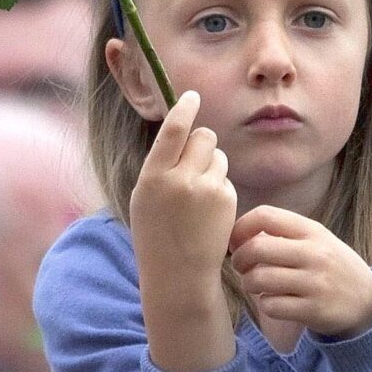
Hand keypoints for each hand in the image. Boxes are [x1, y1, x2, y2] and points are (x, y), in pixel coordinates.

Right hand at [131, 93, 237, 337]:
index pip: (174, 130)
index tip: (192, 97)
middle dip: (202, 143)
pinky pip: (226, 178)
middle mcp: (180, 180)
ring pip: (218, 156)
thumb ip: (160, 165)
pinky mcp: (227, 201)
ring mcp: (206, 190)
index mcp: (153, 177)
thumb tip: (180, 129)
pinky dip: (220, 188)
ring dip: (211, 166)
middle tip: (194, 161)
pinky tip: (209, 211)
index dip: (184, 108)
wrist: (179, 275)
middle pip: (203, 136)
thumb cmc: (156, 234)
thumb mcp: (145, 198)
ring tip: (198, 196)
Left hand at [230, 207, 371, 340]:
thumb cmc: (333, 268)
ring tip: (256, 286)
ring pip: (259, 279)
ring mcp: (314, 283)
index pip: (265, 215)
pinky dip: (265, 304)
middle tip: (242, 267)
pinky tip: (274, 302)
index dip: (241, 228)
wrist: (368, 302)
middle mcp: (314, 253)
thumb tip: (240, 234)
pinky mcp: (313, 310)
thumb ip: (285, 233)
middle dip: (239, 259)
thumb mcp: (318, 240)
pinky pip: (271, 305)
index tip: (238, 243)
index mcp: (312, 231)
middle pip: (256, 248)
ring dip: (249, 284)